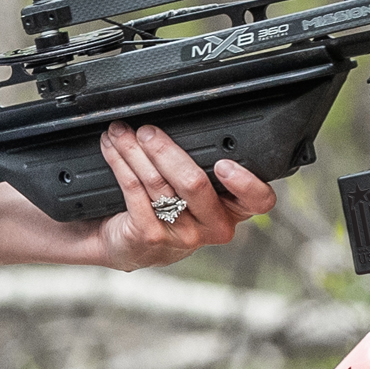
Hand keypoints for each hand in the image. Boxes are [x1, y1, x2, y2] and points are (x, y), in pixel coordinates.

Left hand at [94, 122, 273, 268]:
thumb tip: (190, 122)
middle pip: (194, 183)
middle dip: (166, 150)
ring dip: (134, 150)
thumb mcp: (194, 196)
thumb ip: (202, 167)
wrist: (126, 246)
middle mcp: (211, 227)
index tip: (223, 163)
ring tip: (121, 132)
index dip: (245, 182)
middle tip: (147, 131)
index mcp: (231, 212)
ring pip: (157, 181)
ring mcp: (180, 235)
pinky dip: (119, 162)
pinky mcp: (149, 235)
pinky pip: (133, 189)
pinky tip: (112, 148)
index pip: (257, 200)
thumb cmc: (165, 213)